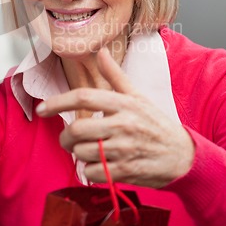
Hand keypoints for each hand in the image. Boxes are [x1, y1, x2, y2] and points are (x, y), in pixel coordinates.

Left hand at [36, 47, 194, 187]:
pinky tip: (99, 165)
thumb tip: (101, 52)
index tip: (41, 109)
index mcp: (124, 103)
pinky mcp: (126, 172)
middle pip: (77, 130)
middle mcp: (123, 125)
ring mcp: (125, 150)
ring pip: (82, 153)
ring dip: (78, 154)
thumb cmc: (156, 123)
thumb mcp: (138, 96)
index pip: (84, 98)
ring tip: (88, 151)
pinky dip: (90, 171)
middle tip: (68, 139)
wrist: (183, 156)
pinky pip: (93, 173)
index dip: (58, 102)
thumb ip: (115, 76)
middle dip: (65, 137)